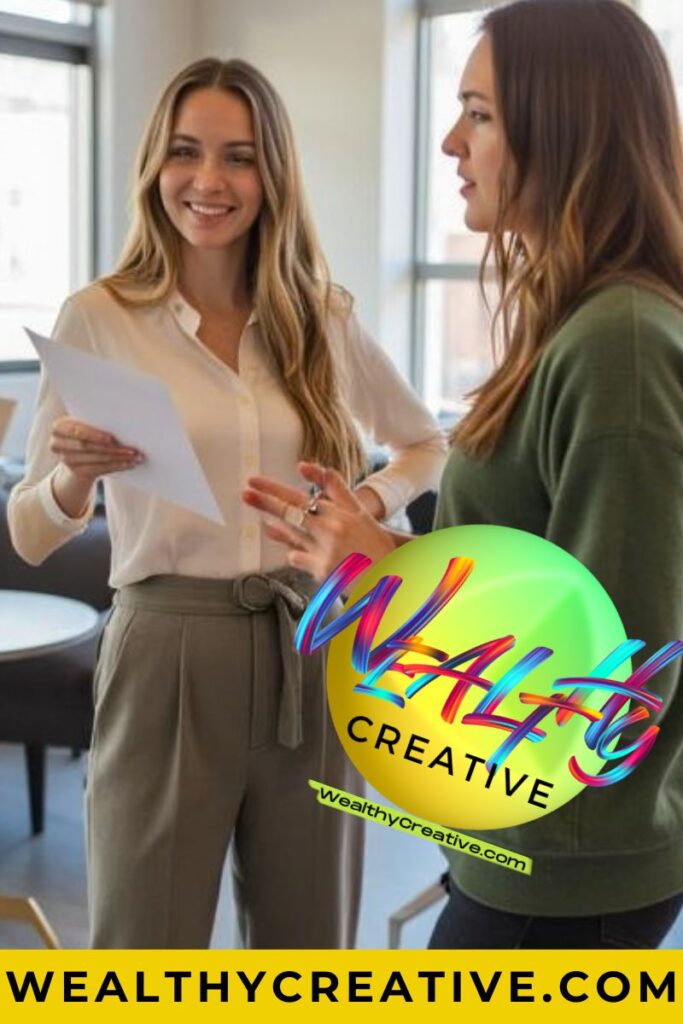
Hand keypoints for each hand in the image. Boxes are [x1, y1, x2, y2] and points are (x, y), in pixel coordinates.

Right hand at [49, 417, 143, 518]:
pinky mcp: (77, 472)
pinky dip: (117, 466)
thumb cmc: (86, 431)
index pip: (76, 431)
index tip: (111, 438)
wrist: (77, 453)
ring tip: (135, 456)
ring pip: (97, 459)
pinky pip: (100, 469)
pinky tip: (130, 464)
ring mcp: (66, 460)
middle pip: (88, 447)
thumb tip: (123, 421)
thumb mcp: (86, 423)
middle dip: (112, 448)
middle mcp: (57, 444)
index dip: (93, 435)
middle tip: (132, 449)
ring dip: (119, 458)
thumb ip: (95, 422)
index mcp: (58, 427)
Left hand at [242, 461, 396, 580]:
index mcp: (337, 513)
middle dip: (265, 502)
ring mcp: (324, 552)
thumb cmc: (375, 542)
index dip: (273, 489)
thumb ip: (334, 487)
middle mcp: (329, 530)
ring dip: (277, 528)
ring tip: (265, 522)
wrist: (392, 573)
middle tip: (246, 494)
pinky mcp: (322, 572)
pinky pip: (298, 559)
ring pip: (291, 536)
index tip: (254, 481)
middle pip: (290, 513)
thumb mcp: (359, 510)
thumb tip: (305, 466)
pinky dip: (295, 553)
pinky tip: (294, 551)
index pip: (299, 496)